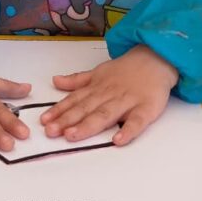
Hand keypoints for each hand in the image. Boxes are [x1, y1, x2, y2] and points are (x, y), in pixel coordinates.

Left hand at [40, 46, 177, 146]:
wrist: (157, 59)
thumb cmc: (126, 70)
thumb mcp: (99, 71)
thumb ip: (77, 80)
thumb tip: (55, 82)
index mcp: (97, 87)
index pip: (75, 100)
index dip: (59, 110)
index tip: (44, 121)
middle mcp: (109, 94)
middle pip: (86, 108)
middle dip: (68, 120)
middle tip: (51, 131)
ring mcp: (127, 101)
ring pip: (105, 114)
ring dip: (88, 125)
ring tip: (72, 135)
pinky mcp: (146, 109)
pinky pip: (137, 121)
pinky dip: (128, 131)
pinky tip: (118, 141)